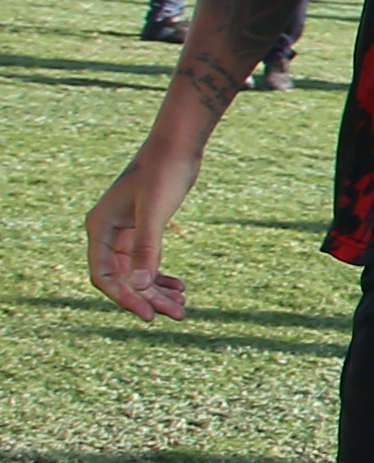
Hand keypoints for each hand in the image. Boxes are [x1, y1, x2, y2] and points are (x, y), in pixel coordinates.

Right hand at [86, 134, 202, 320]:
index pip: (103, 275)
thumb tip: (139, 283)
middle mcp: (107, 232)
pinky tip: (182, 287)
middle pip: (122, 278)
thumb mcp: (154, 212)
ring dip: (158, 291)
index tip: (149, 315)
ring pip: (137, 272)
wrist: (177, 146)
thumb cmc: (163, 173)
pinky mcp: (143, 228)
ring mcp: (125, 231)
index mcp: (100, 228)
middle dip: (148, 298)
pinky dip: (162, 276)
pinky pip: (147, 261)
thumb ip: (146, 247)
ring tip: (184, 307)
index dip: (124, 298)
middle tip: (178, 315)